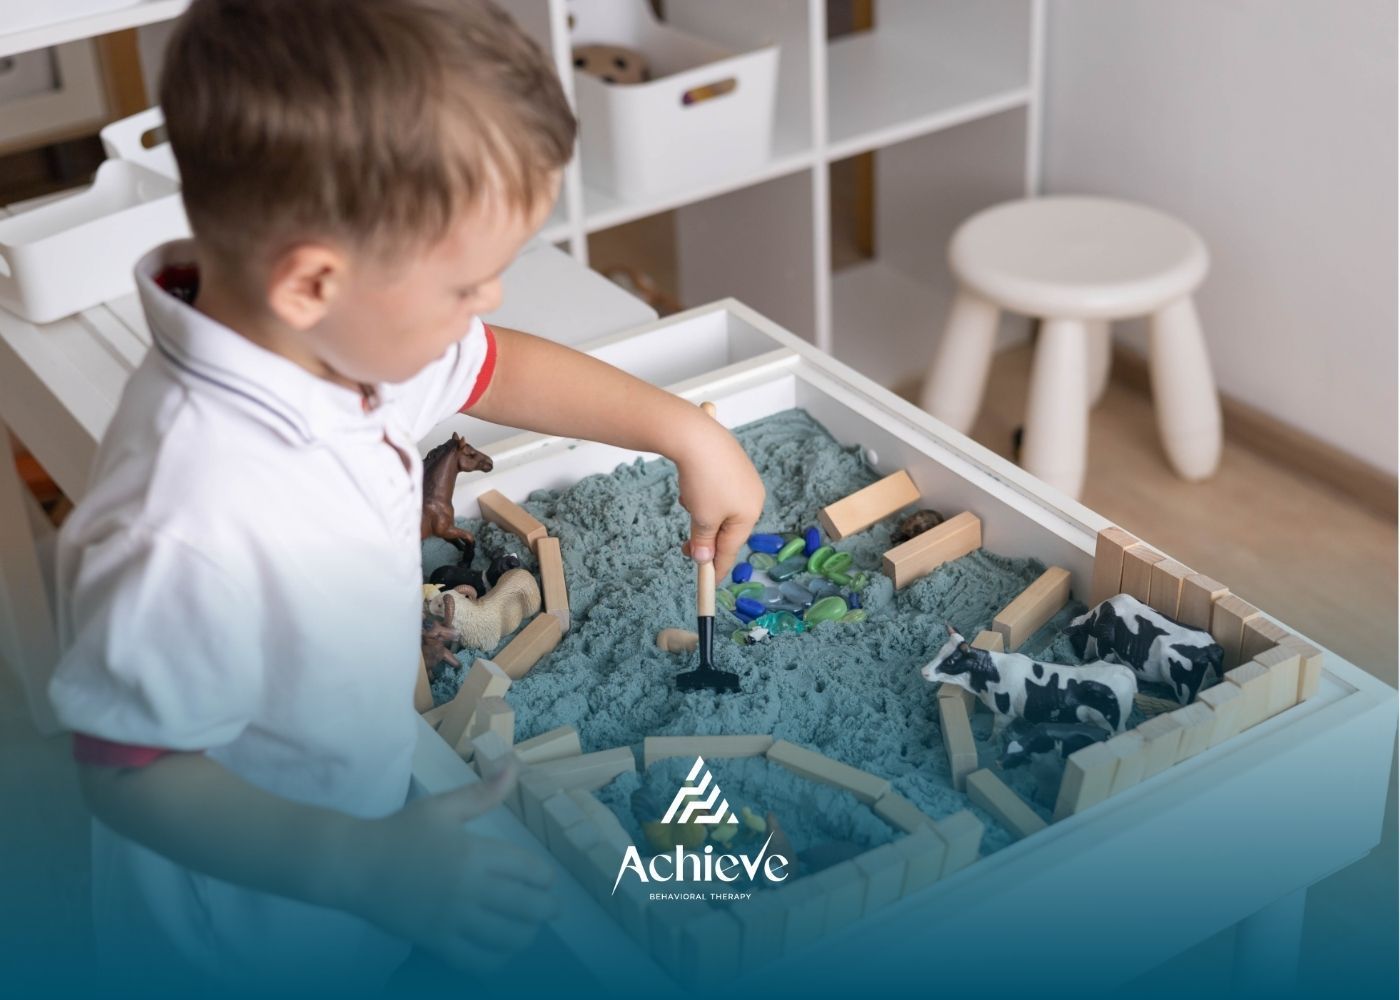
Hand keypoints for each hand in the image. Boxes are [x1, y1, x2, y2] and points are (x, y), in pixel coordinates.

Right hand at [339, 762, 558, 971]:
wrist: (354, 866)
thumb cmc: (399, 831)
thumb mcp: (442, 807)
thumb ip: (482, 793)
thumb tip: (514, 765)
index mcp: (474, 853)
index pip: (529, 870)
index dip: (545, 878)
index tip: (547, 881)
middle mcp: (469, 889)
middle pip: (526, 906)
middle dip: (546, 910)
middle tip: (550, 909)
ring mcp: (453, 919)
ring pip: (507, 937)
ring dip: (526, 935)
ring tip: (529, 929)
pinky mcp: (437, 942)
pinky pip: (478, 961)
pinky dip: (498, 959)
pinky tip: (501, 950)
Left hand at [676, 416, 764, 579]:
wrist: (696, 435)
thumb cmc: (703, 479)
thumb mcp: (702, 517)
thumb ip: (703, 540)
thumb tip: (703, 558)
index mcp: (750, 513)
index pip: (732, 549)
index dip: (718, 568)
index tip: (707, 581)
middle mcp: (753, 496)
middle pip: (727, 529)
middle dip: (705, 536)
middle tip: (684, 546)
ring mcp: (744, 478)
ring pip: (719, 509)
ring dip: (701, 513)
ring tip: (686, 501)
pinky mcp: (732, 464)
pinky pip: (717, 491)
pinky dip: (702, 496)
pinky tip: (690, 486)